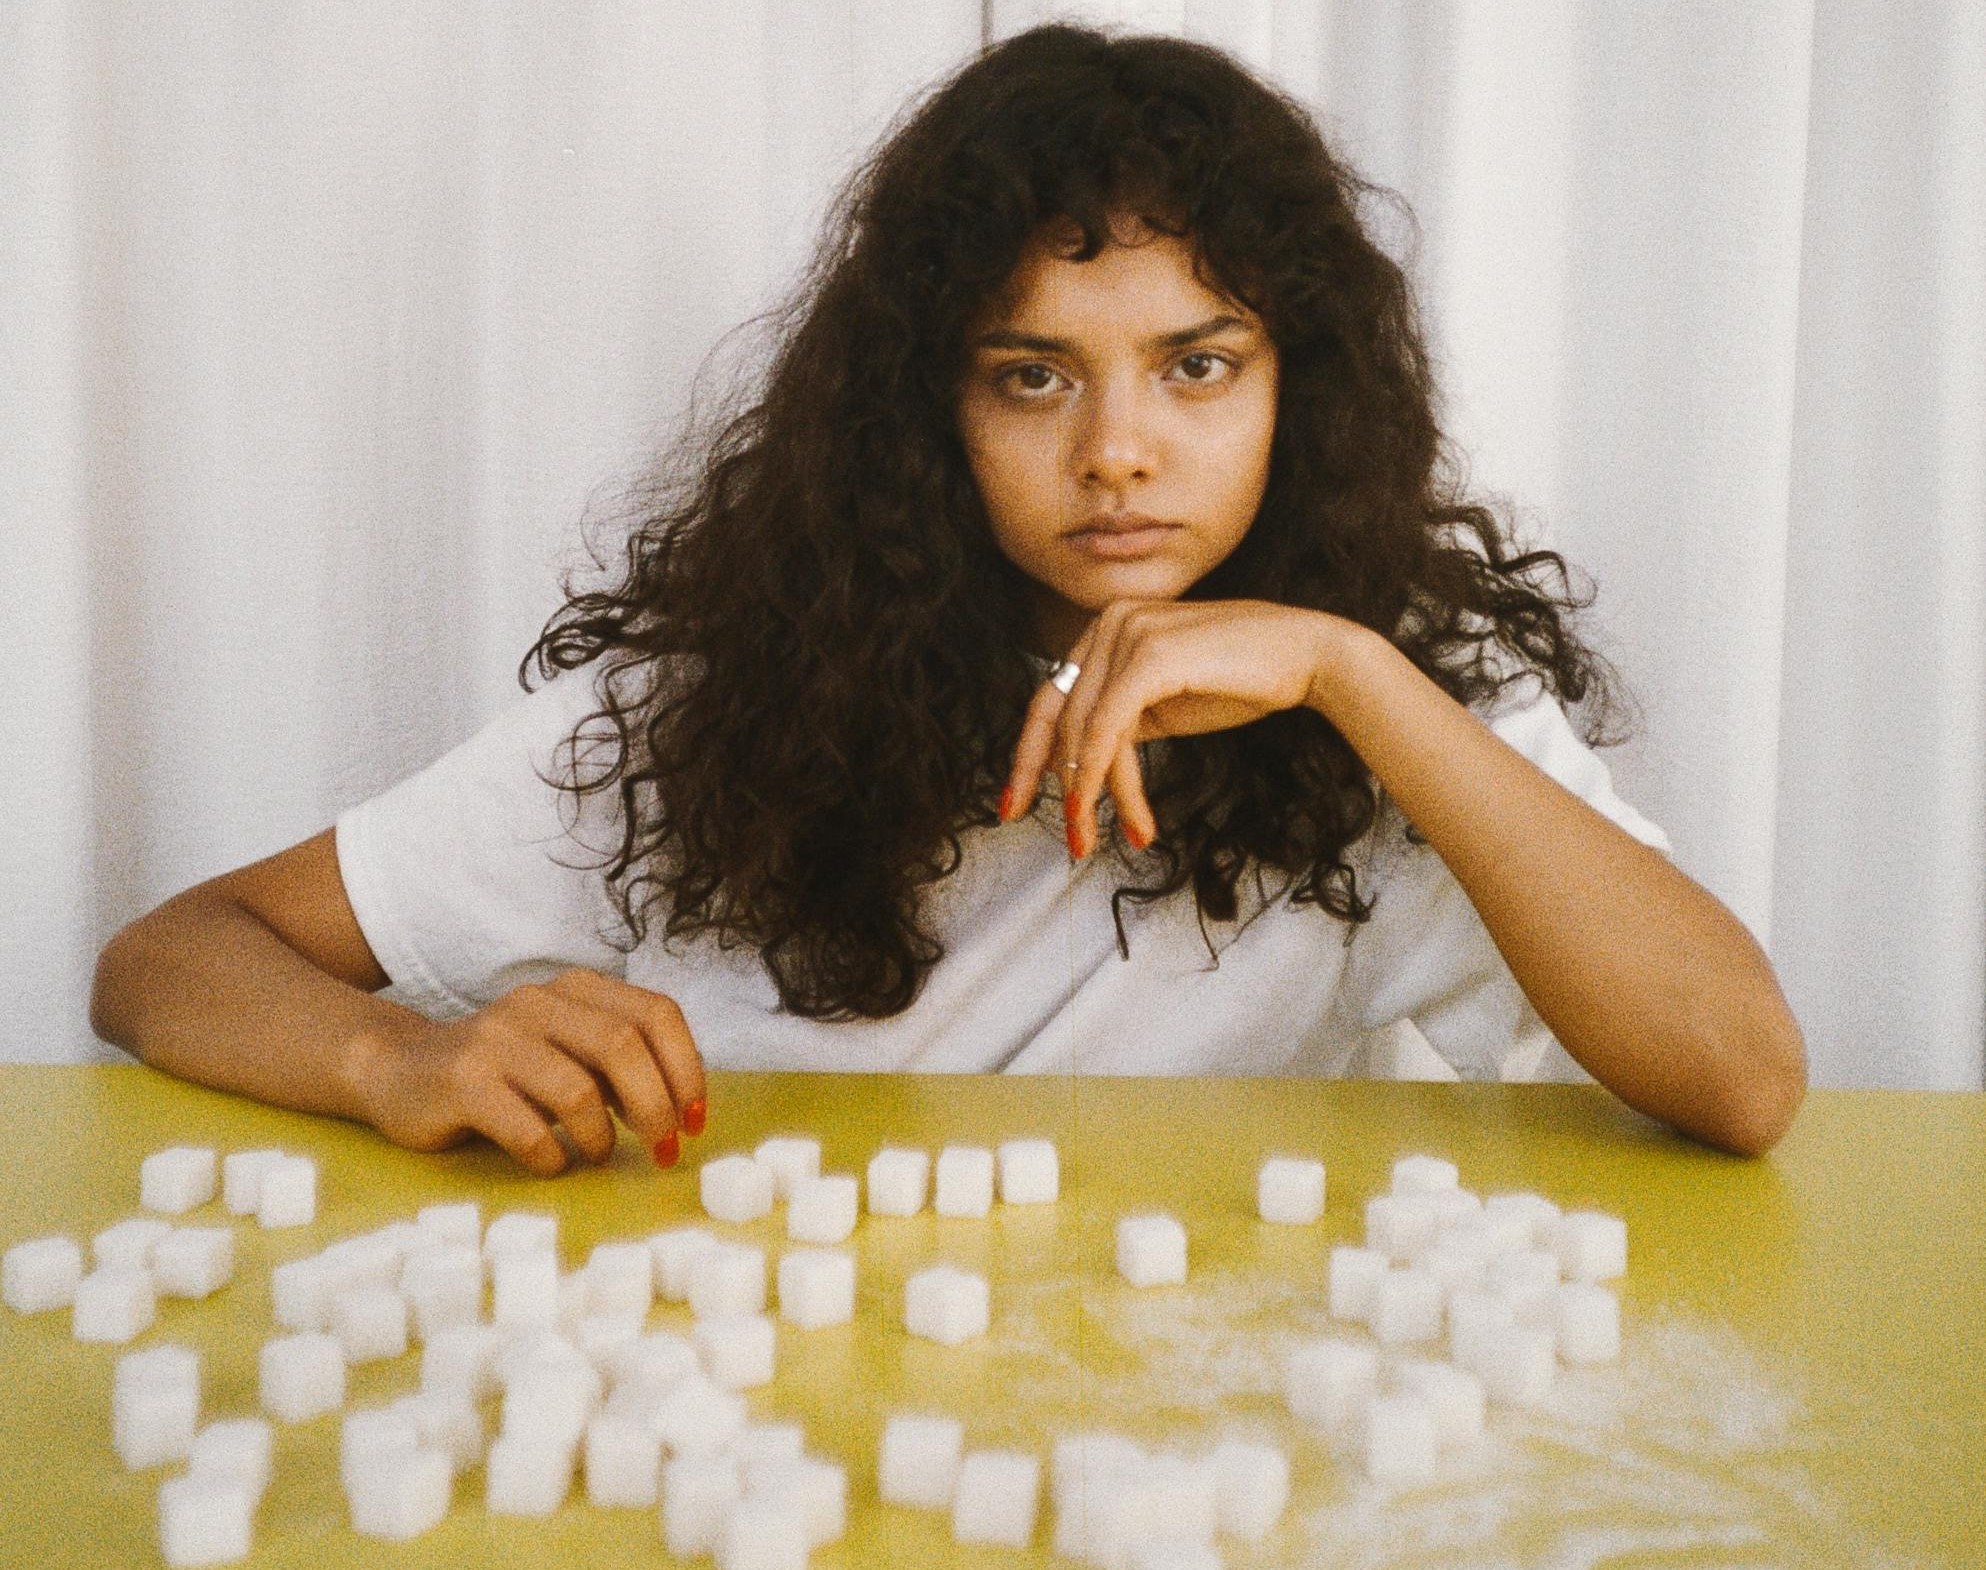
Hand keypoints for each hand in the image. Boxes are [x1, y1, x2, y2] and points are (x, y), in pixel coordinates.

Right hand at [351, 968, 707, 1175]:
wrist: (398, 1069)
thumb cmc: (503, 1072)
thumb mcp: (567, 1052)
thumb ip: (618, 1064)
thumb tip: (682, 1105)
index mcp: (576, 989)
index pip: (658, 1013)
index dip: (687, 1068)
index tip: (696, 1118)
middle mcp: (538, 1002)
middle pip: (625, 1046)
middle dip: (656, 1107)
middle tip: (664, 1150)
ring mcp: (497, 1038)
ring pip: (579, 1090)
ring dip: (602, 1137)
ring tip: (597, 1156)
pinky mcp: (462, 1081)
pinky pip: (527, 1129)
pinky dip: (552, 1157)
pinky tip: (551, 1163)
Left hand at [1000, 599, 1346, 855]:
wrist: (1307, 656)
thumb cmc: (1243, 681)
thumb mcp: (1165, 702)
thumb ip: (1121, 718)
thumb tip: (1078, 766)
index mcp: (1106, 627)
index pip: (1051, 699)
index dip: (1028, 757)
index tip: (1012, 804)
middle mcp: (1108, 621)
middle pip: (1059, 718)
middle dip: (1057, 786)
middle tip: (1067, 840)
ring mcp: (1126, 632)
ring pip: (1085, 733)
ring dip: (1093, 797)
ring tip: (1097, 843)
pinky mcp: (1149, 655)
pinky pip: (1109, 732)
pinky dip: (1108, 780)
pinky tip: (1132, 820)